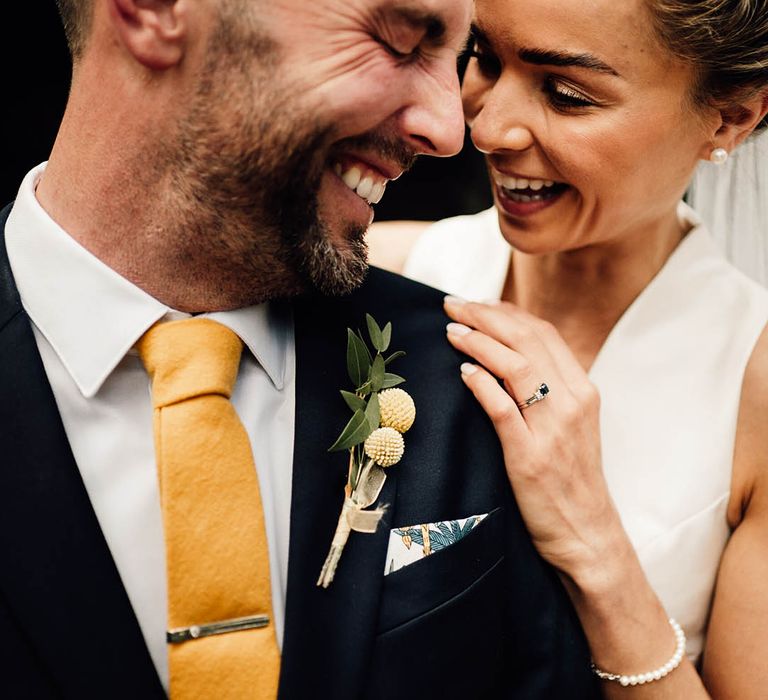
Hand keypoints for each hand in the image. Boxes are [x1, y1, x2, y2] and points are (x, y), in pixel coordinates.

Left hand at [444, 297, 624, 583]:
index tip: (476, 303)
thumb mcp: (570, 426)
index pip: (543, 333)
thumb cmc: (572, 479)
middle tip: (453, 305)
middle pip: (527, 340)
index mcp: (583, 390)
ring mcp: (553, 429)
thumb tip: (507, 356)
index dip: (506, 312)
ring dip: (479, 341)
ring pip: (516, 366)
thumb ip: (548, 390)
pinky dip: (480, 384)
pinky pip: (502, 408)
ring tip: (452, 330)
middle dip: (485, 316)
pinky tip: (462, 371)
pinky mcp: (531, 456)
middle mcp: (572, 403)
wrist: (588, 534)